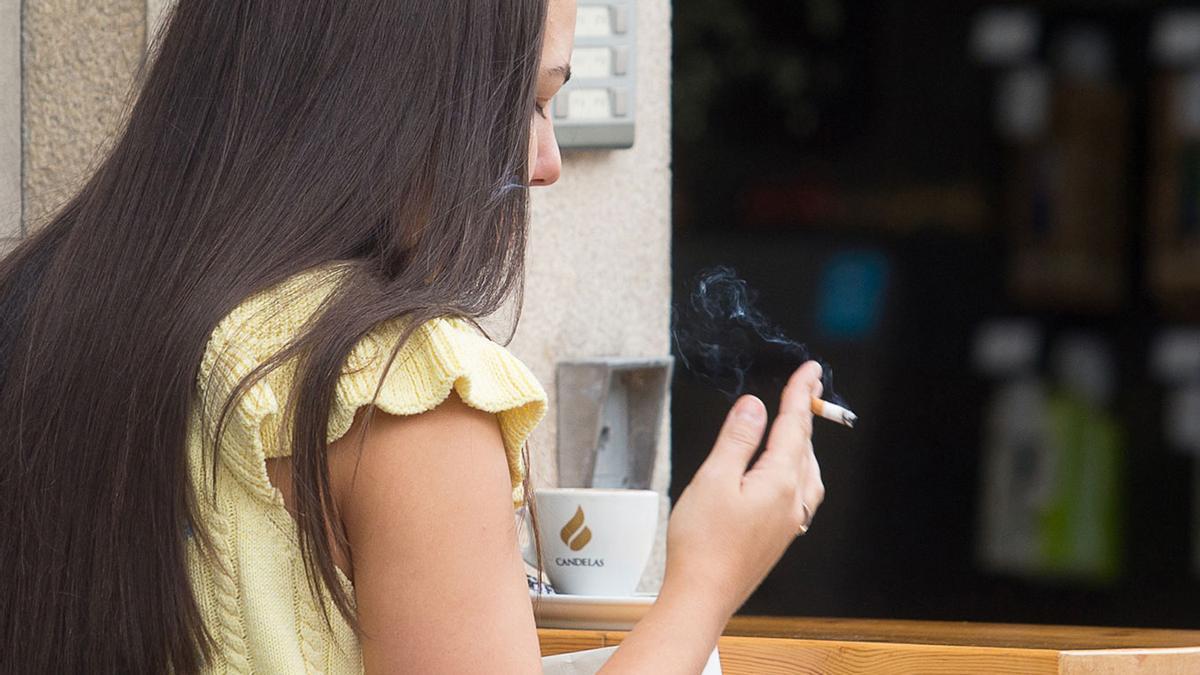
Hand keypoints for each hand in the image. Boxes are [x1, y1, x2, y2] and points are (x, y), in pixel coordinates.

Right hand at [661, 361, 824, 618]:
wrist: (702, 595)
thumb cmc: (703, 543)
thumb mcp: (714, 478)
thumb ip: (738, 439)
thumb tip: (755, 406)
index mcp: (780, 481)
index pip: (795, 426)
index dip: (800, 394)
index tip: (809, 370)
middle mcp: (793, 501)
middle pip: (805, 447)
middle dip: (804, 414)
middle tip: (803, 387)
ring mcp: (789, 522)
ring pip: (806, 471)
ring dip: (803, 443)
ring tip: (795, 425)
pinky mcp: (778, 536)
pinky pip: (799, 492)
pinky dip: (797, 469)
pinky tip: (782, 474)